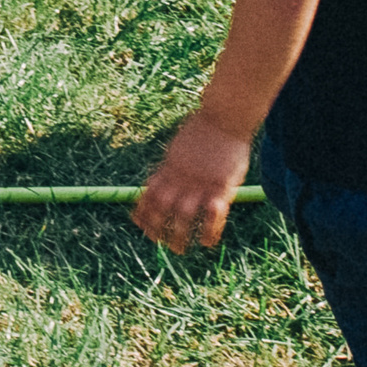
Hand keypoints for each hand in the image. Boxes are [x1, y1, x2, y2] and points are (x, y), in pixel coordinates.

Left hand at [131, 111, 253, 253]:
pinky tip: (206, 242)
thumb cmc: (204, 130)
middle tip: (160, 243)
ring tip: (180, 250)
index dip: (143, 213)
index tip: (141, 228)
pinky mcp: (221, 186)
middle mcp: (181, 177)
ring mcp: (201, 183)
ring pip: (184, 216)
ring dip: (179, 236)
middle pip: (162, 209)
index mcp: (169, 167)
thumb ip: (171, 165)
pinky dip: (208, 231)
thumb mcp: (179, 146)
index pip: (149, 195)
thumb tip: (163, 176)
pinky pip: (213, 215)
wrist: (225, 116)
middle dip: (158, 229)